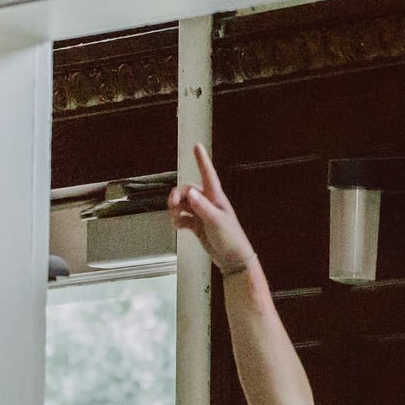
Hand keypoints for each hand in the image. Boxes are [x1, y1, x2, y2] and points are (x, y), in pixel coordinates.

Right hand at [168, 144, 256, 274]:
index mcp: (216, 197)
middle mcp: (208, 202)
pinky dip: (178, 220)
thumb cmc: (230, 238)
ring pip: (183, 204)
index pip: (208, 174)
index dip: (202, 160)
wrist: (232, 259)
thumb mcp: (216, 221)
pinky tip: (178, 226)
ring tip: (175, 218)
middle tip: (172, 204)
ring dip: (175, 209)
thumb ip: (202, 207)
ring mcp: (202, 214)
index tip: (197, 146)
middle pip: (188, 190)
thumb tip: (190, 193)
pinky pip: (183, 217)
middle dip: (177, 195)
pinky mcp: (197, 225)